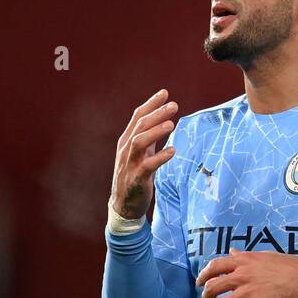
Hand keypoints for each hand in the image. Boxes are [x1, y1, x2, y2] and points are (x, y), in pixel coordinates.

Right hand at [110, 89, 176, 221]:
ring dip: (156, 131)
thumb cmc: (134, 176)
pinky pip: (147, 165)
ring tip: (172, 124)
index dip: (151, 104)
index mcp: (126, 140)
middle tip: (174, 105)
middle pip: (140, 125)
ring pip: (139, 141)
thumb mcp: (140, 154)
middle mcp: (126, 149)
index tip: (165, 93)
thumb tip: (163, 122)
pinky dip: (160, 157)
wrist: (124, 205)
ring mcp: (130, 163)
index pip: (137, 116)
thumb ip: (149, 139)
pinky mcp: (136, 178)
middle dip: (157, 113)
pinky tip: (172, 151)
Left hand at [197, 251, 297, 297]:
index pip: (213, 266)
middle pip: (211, 287)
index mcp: (242, 261)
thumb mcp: (263, 256)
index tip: (199, 284)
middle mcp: (241, 276)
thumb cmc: (288, 266)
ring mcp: (247, 292)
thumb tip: (232, 251)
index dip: (203, 276)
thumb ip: (245, 255)